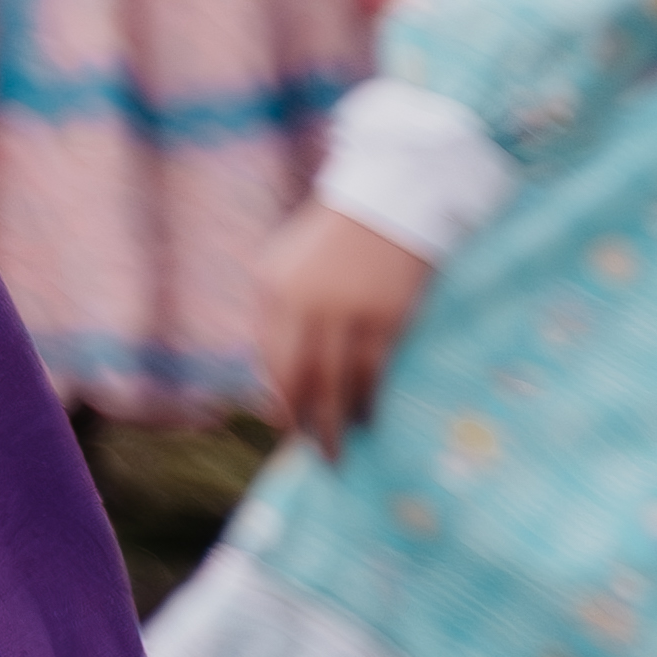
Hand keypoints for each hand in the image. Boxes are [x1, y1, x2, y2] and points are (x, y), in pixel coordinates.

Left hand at [254, 204, 435, 455]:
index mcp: (273, 288)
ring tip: (338, 449)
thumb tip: (277, 375)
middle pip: (298, 379)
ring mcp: (345, 313)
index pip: (269, 359)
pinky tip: (367, 419)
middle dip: (303, 421)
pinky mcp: (385, 319)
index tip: (285, 426)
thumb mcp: (288, 267)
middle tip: (312, 452)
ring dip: (336, 423)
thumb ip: (279, 314)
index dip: (277, 398)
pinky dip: (367, 402)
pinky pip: (371, 374)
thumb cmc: (335, 240)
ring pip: (336, 384)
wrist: (387, 203)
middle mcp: (303, 304)